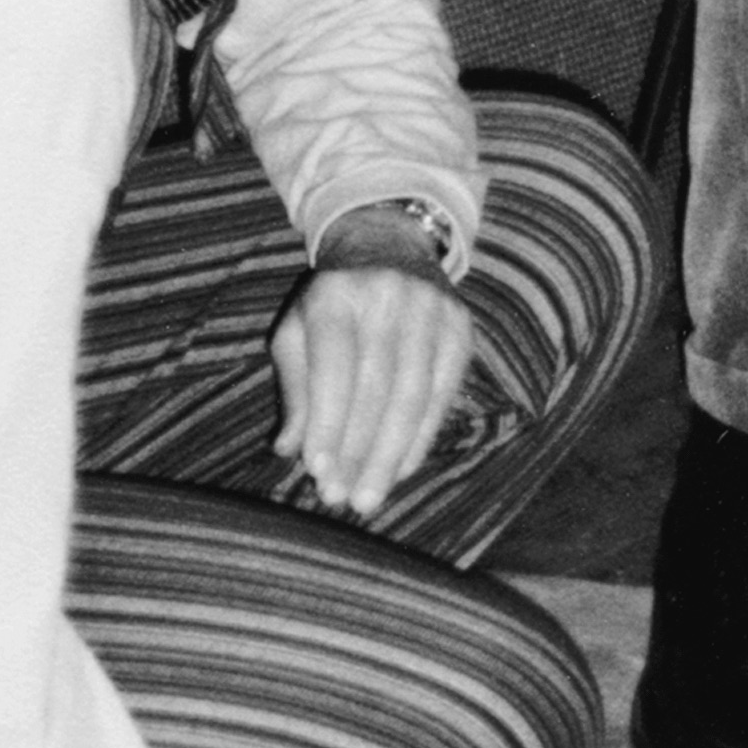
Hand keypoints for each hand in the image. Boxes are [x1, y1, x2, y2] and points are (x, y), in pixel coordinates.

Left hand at [270, 259, 473, 518]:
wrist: (390, 249)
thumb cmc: (331, 304)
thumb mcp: (298, 331)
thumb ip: (294, 387)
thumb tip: (287, 448)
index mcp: (336, 293)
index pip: (333, 363)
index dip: (327, 419)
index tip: (317, 469)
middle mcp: (388, 295)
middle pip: (377, 386)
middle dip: (359, 449)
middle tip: (344, 498)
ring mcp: (431, 310)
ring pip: (413, 396)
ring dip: (390, 454)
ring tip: (370, 496)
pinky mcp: (460, 329)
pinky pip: (443, 395)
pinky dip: (420, 439)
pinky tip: (400, 470)